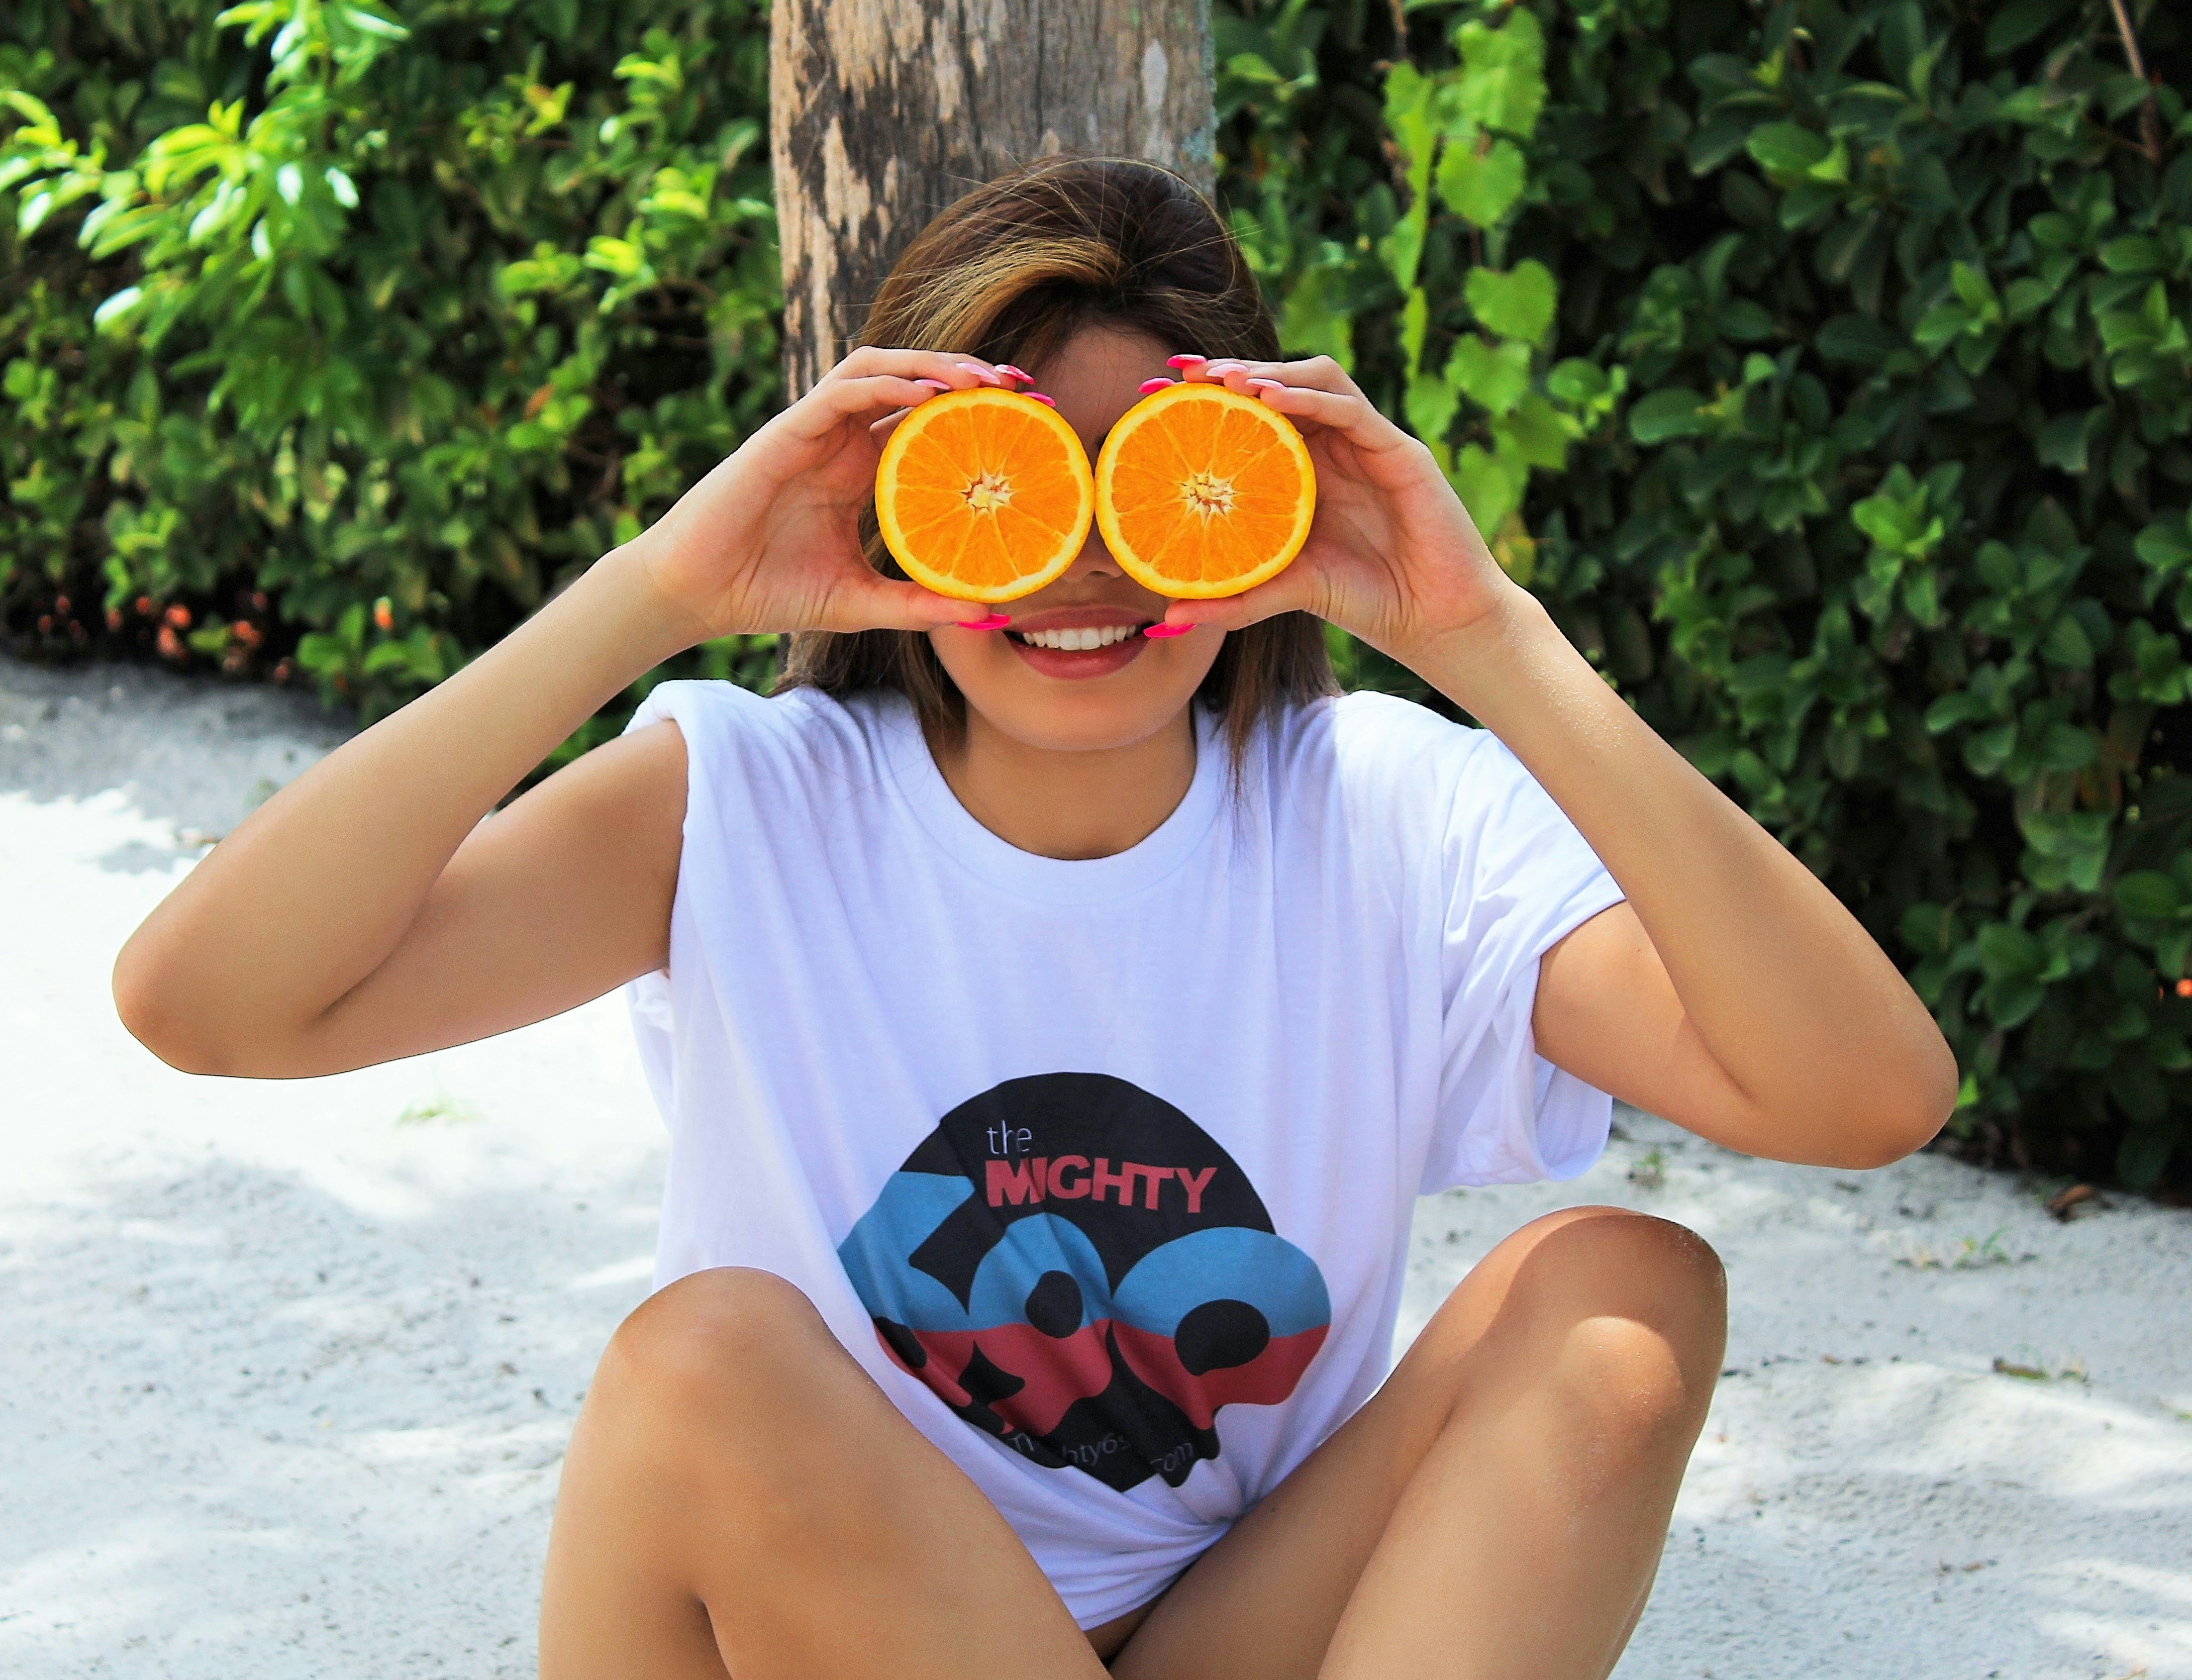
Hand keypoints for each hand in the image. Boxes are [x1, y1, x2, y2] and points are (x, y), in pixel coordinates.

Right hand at [629, 348, 1021, 641]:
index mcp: (862, 471)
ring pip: (881, 369)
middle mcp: (842, 441)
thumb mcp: (862, 603)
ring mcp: (815, 430)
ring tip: (983, 379)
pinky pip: (842, 388)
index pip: (928, 423)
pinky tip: (925, 393)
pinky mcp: (787, 430)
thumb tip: (989, 613)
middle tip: (1024, 386)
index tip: (1031, 419)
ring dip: (933, 364)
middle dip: (969, 375)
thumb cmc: (770, 592)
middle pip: (914, 383)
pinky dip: (886, 382)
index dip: (977, 413)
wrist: (699, 594)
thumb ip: (919, 604)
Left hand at [1155, 355, 1525, 665]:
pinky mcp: (1400, 450)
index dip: (1209, 398)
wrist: (1433, 621)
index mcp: (1305, 469)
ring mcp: (1368, 443)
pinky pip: (1352, 409)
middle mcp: (1335, 447)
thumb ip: (1235, 598)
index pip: (1254, 414)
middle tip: (1182, 375)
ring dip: (1271, 372)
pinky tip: (1272, 398)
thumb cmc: (1365, 601)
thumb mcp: (1286, 593)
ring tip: (1226, 381)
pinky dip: (1311, 397)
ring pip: (1318, 380)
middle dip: (1231, 373)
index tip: (1153, 396)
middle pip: (1281, 384)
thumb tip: (1169, 614)